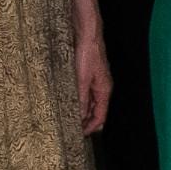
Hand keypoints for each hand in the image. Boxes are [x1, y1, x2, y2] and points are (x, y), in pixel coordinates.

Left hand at [75, 17, 113, 138]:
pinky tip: (67, 101)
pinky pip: (84, 93)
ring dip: (81, 111)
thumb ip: (81, 100)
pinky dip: (77, 100)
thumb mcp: (82, 80)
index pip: (100, 116)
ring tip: (68, 118)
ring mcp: (94, 80)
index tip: (79, 136)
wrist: (87, 33)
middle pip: (96, 111)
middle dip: (86, 122)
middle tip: (72, 130)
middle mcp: (101, 87)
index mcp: (104, 90)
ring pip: (89, 102)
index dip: (90, 128)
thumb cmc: (87, 54)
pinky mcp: (87, 74)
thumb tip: (79, 118)